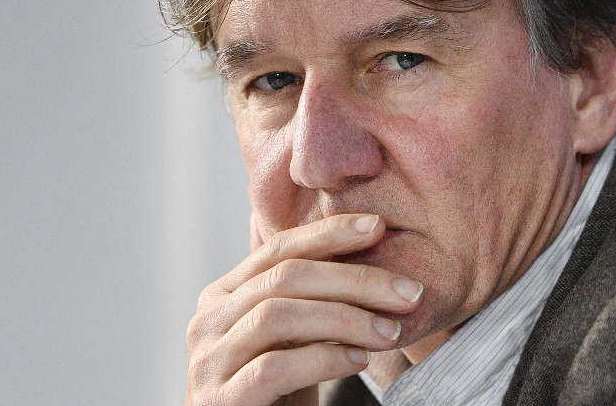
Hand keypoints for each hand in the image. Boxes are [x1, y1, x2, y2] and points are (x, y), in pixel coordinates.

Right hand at [186, 214, 423, 405]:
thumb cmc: (277, 392)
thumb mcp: (292, 336)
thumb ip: (311, 298)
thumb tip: (371, 244)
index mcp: (224, 295)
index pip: (278, 249)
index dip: (328, 233)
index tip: (377, 227)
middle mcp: (207, 320)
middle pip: (284, 278)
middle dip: (354, 279)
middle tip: (408, 291)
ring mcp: (208, 360)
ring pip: (278, 316)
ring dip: (345, 318)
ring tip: (390, 331)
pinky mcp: (220, 400)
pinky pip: (273, 368)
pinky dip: (322, 358)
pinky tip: (358, 360)